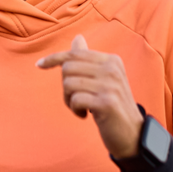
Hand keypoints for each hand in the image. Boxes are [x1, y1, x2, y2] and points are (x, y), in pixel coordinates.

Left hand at [37, 34, 144, 158]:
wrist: (133, 133)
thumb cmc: (112, 105)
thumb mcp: (103, 79)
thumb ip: (89, 60)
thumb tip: (77, 38)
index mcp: (112, 60)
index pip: (75, 53)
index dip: (54, 58)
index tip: (39, 65)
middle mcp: (112, 69)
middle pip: (68, 68)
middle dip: (65, 86)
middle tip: (75, 99)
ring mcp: (110, 85)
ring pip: (69, 84)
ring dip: (69, 100)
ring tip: (81, 107)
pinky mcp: (107, 103)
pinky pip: (75, 99)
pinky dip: (75, 109)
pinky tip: (84, 115)